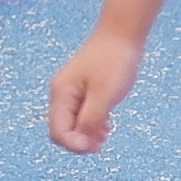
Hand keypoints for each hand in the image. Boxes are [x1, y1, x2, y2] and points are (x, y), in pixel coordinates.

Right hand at [48, 27, 142, 153]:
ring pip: (73, 123)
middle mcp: (61, 93)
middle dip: (79, 141)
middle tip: (101, 145)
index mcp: (61, 94)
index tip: (96, 147)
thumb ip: (90, 121)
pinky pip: (82, 113)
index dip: (75, 145)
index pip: (58, 132)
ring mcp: (72, 90)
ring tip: (105, 137)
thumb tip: (80, 142)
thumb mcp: (104, 96)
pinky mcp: (84, 87)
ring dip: (87, 134)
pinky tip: (107, 126)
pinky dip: (92, 123)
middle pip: (63, 129)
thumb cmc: (113, 61)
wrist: (122, 33)